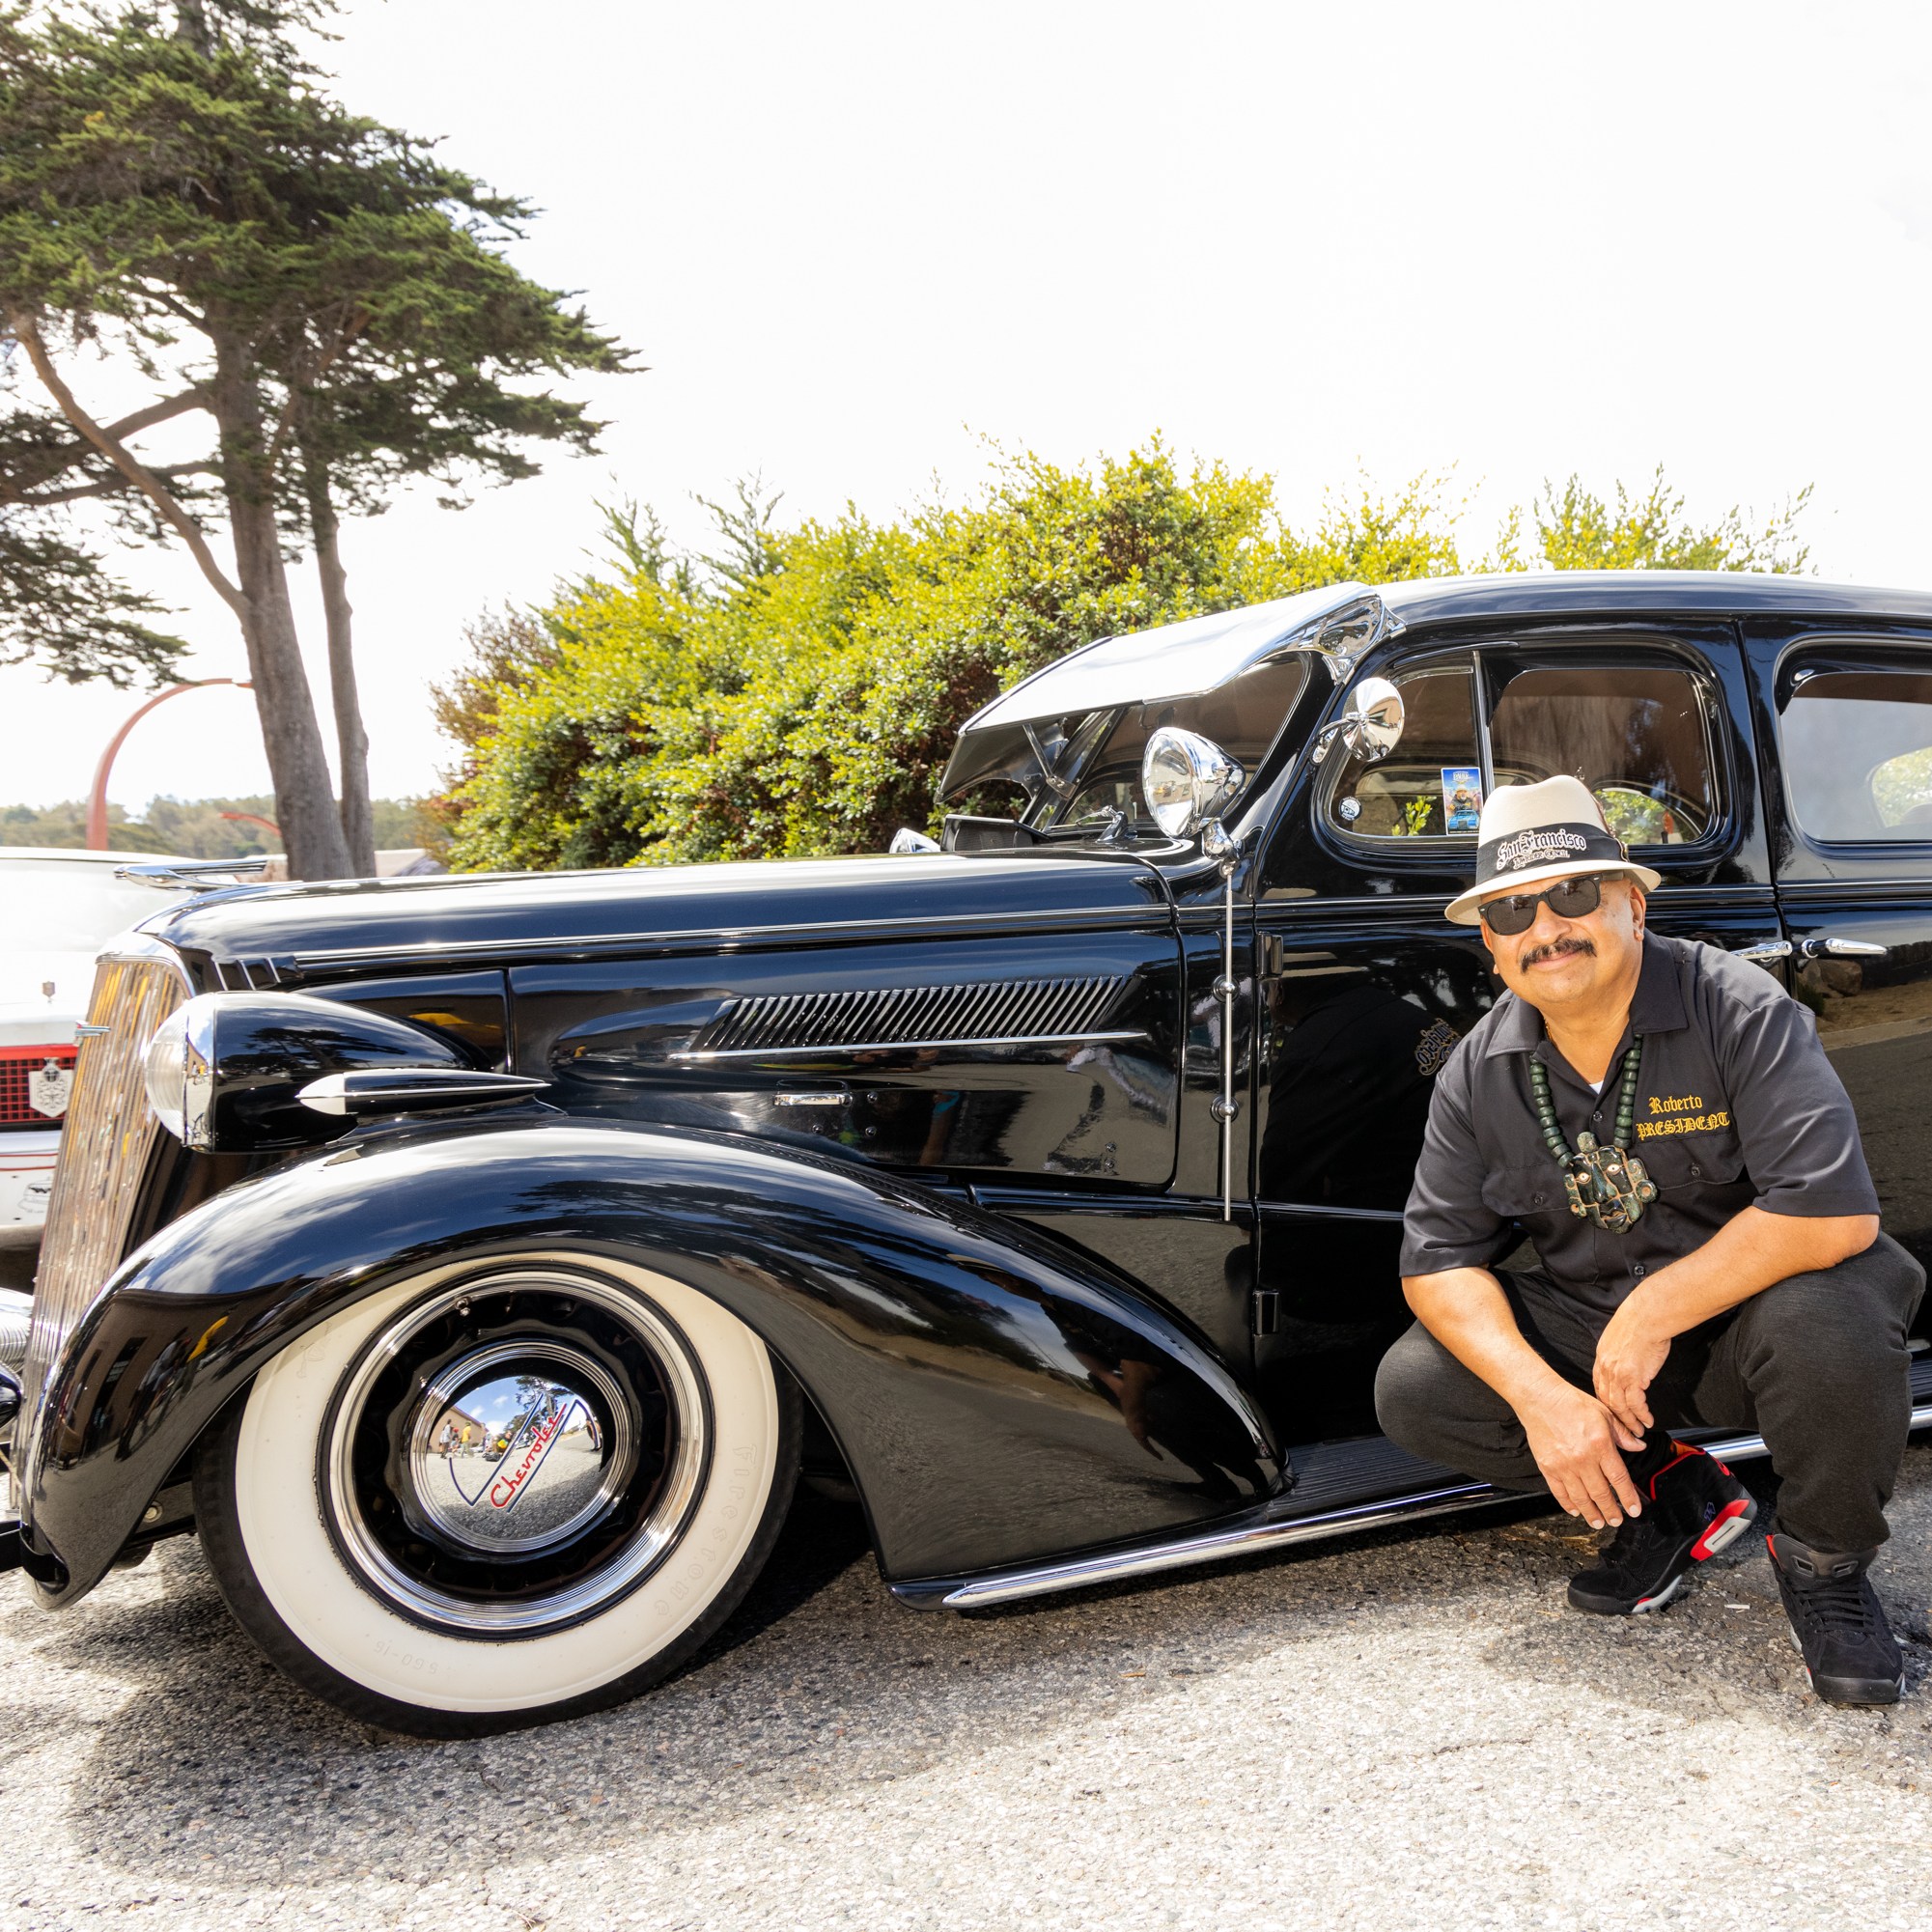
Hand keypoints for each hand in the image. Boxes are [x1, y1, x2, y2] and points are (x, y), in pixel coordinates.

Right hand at [1518, 1381, 1645, 1529]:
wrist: (1540, 1398)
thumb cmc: (1571, 1403)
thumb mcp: (1604, 1413)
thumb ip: (1623, 1434)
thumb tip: (1639, 1446)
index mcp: (1600, 1445)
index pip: (1619, 1479)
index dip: (1628, 1498)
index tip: (1634, 1510)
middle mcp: (1583, 1459)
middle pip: (1601, 1493)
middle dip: (1611, 1511)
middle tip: (1616, 1520)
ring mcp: (1563, 1465)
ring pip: (1581, 1497)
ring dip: (1592, 1513)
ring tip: (1598, 1522)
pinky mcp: (1547, 1467)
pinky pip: (1559, 1492)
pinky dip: (1568, 1504)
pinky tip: (1575, 1509)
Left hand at [1593, 1297, 1670, 1439]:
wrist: (1647, 1317)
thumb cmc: (1639, 1321)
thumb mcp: (1618, 1336)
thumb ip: (1617, 1351)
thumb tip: (1624, 1359)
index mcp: (1601, 1357)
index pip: (1598, 1385)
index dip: (1605, 1400)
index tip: (1612, 1410)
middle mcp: (1605, 1368)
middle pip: (1606, 1400)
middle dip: (1616, 1417)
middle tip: (1624, 1429)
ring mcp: (1617, 1375)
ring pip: (1619, 1406)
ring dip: (1630, 1421)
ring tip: (1638, 1430)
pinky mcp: (1633, 1379)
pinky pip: (1635, 1404)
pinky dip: (1641, 1415)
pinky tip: (1648, 1420)